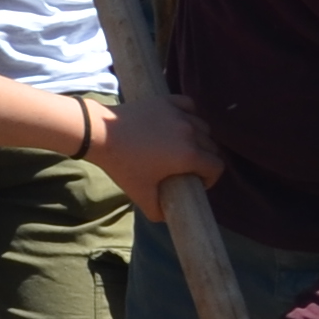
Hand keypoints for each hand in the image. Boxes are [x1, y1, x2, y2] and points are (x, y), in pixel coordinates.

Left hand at [91, 93, 219, 223]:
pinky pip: (189, 106)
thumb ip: (157, 212)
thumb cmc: (123, 165)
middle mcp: (190, 132)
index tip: (196, 182)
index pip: (216, 167)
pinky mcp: (168, 101)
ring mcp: (180, 114)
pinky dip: (189, 114)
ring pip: (203, 127)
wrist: (101, 134)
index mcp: (189, 155)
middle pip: (212, 147)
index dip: (210, 179)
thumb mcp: (140, 195)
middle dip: (205, 160)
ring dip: (199, 138)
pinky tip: (180, 123)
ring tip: (183, 146)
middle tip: (188, 168)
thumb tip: (167, 217)